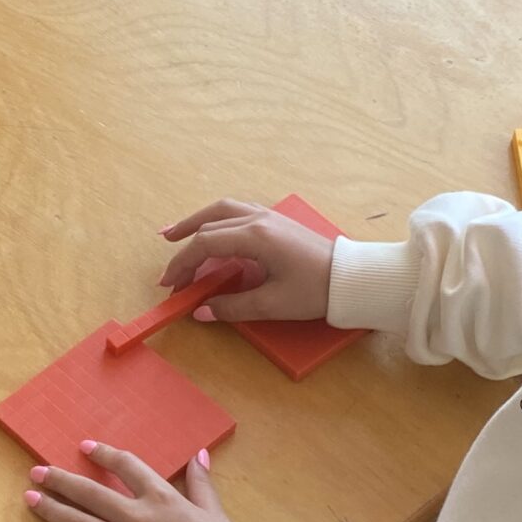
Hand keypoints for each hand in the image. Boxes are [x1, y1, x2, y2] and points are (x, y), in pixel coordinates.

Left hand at [26, 442, 241, 521]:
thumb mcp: (214, 512)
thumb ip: (201, 483)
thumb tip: (199, 454)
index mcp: (161, 498)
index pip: (125, 466)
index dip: (102, 454)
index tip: (83, 447)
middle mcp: (136, 518)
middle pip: (89, 493)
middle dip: (60, 480)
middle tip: (37, 472)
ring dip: (51, 509)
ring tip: (31, 499)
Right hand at [157, 199, 335, 323]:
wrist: (351, 277)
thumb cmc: (315, 290)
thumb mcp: (273, 304)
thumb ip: (233, 306)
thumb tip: (200, 311)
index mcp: (255, 237)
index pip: (206, 245)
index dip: (182, 264)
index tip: (170, 285)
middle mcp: (258, 219)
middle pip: (209, 225)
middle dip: (184, 248)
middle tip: (169, 271)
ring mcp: (268, 216)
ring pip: (222, 210)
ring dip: (196, 222)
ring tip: (176, 234)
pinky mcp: (276, 221)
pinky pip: (237, 211)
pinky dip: (216, 219)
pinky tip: (212, 229)